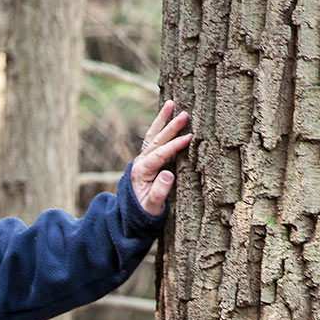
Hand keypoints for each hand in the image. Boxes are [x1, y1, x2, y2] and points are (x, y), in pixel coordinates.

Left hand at [131, 100, 191, 215]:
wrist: (131, 215)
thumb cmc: (145, 212)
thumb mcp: (152, 207)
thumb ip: (159, 192)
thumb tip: (169, 174)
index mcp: (141, 172)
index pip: (159, 155)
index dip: (174, 146)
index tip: (189, 138)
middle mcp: (139, 162)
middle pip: (155, 141)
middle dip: (170, 127)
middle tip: (184, 114)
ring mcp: (142, 159)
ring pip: (152, 136)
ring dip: (162, 120)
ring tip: (171, 104)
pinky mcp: (146, 159)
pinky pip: (153, 140)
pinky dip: (160, 128)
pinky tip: (167, 117)